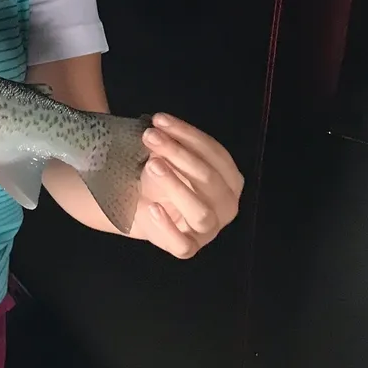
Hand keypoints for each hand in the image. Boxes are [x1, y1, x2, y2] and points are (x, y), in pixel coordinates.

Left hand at [135, 113, 242, 257]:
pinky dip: (167, 227)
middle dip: (179, 154)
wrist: (138, 205)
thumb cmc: (159, 176)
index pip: (216, 154)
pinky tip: (152, 207)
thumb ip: (167, 142)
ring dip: (176, 186)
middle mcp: (226, 205)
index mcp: (229, 179)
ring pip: (201, 212)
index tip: (159, 120)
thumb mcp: (166, 155)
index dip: (188, 135)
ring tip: (152, 165)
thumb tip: (153, 125)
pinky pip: (183, 245)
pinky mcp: (187, 247)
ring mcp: (208, 230)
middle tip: (151, 137)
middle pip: (210, 179)